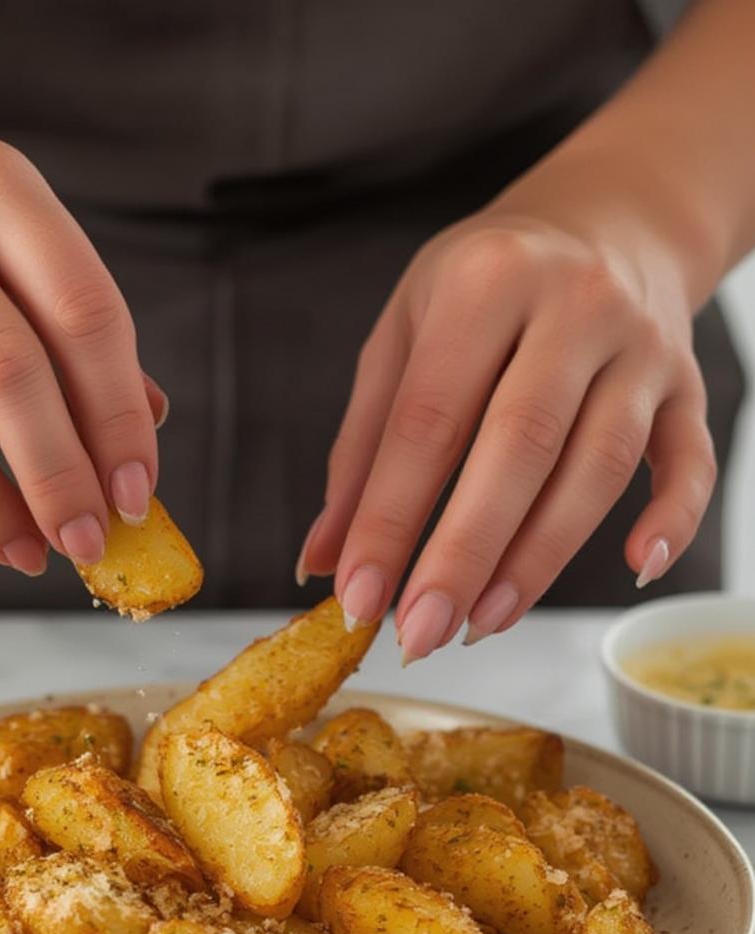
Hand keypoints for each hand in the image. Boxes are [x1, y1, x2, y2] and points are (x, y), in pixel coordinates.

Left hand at [297, 199, 715, 659]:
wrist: (607, 219)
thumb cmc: (486, 287)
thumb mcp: (404, 334)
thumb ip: (363, 446)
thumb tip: (324, 558)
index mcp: (485, 284)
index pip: (428, 420)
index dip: (389, 518)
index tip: (357, 596)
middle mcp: (574, 306)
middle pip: (519, 446)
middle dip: (463, 553)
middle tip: (419, 633)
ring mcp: (641, 347)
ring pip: (599, 465)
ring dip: (540, 558)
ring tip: (482, 623)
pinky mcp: (687, 385)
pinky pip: (690, 462)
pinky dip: (670, 520)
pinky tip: (632, 571)